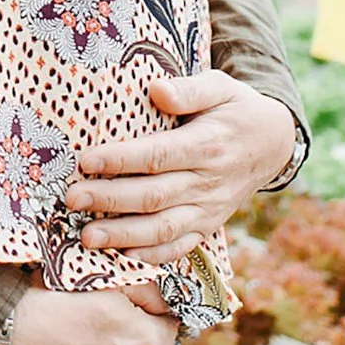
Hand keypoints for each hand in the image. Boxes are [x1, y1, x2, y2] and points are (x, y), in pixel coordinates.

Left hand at [67, 71, 298, 263]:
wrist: (272, 143)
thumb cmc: (236, 109)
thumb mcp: (221, 87)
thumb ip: (190, 89)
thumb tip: (157, 90)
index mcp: (208, 145)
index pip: (159, 155)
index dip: (122, 160)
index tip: (86, 160)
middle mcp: (208, 182)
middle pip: (154, 195)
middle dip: (110, 200)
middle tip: (73, 199)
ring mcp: (208, 209)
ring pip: (163, 228)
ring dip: (123, 236)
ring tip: (87, 237)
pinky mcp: (208, 225)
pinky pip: (180, 247)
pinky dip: (152, 257)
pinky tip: (122, 257)